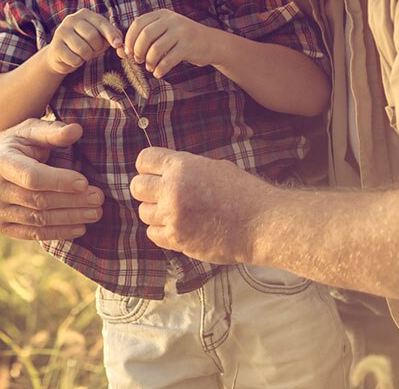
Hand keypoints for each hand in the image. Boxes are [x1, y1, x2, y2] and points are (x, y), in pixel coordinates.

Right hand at [0, 118, 104, 240]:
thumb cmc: (17, 144)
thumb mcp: (31, 131)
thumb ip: (53, 132)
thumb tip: (77, 130)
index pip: (32, 177)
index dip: (60, 181)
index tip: (85, 182)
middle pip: (38, 201)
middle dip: (72, 201)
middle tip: (98, 198)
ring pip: (38, 220)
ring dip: (70, 218)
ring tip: (95, 212)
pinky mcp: (2, 226)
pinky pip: (34, 234)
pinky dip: (59, 232)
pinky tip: (80, 227)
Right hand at [45, 9, 123, 75]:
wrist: (60, 55)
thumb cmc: (85, 44)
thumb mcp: (100, 38)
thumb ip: (113, 38)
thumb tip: (122, 47)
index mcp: (84, 14)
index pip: (101, 23)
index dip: (111, 34)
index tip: (118, 44)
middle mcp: (71, 19)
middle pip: (92, 36)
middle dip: (97, 48)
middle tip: (93, 50)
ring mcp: (61, 32)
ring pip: (83, 49)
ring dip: (87, 56)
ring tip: (82, 54)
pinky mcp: (55, 47)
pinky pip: (74, 59)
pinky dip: (77, 63)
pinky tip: (73, 58)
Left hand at [124, 9, 215, 78]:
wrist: (212, 43)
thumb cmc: (182, 39)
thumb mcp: (166, 30)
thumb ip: (148, 36)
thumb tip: (123, 50)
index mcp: (162, 14)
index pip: (138, 23)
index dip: (129, 38)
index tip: (127, 51)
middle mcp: (171, 20)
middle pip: (145, 35)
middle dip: (137, 50)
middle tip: (138, 60)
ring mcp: (181, 32)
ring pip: (156, 49)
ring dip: (149, 61)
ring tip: (150, 67)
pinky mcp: (188, 46)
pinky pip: (168, 60)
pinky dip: (160, 69)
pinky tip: (159, 73)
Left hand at [129, 147, 270, 263]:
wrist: (261, 224)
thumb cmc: (244, 193)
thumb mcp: (214, 167)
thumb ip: (186, 168)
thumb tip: (166, 172)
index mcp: (182, 166)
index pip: (144, 160)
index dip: (147, 167)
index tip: (153, 173)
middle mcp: (172, 188)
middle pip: (137, 187)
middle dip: (147, 190)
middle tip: (162, 196)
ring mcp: (173, 215)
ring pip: (143, 212)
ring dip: (155, 213)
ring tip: (175, 214)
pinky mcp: (177, 238)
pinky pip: (152, 233)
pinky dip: (162, 232)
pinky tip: (178, 228)